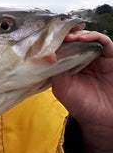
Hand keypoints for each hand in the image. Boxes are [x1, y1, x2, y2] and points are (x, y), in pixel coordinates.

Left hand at [52, 30, 112, 152]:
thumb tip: (47, 55)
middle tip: (58, 32)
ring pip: (88, 38)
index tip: (46, 36)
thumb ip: (55, 71)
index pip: (61, 46)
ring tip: (70, 35)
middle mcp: (83, 58)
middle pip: (74, 39)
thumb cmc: (81, 105)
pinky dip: (94, 36)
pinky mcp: (111, 58)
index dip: (55, 40)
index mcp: (69, 64)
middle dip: (65, 33)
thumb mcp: (62, 87)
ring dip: (78, 33)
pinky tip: (83, 37)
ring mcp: (97, 57)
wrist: (101, 120)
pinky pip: (104, 42)